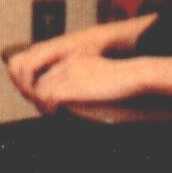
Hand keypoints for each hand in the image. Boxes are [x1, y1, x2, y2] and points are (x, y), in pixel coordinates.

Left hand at [5, 17, 139, 104]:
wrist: (131, 74)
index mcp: (72, 59)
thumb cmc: (120, 79)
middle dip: (40, 97)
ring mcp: (67, 75)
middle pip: (40, 81)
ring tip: (51, 113)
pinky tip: (56, 113)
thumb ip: (83, 80)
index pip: (48, 74)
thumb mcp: (97, 73)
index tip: (51, 102)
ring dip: (42, 103)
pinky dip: (49, 107)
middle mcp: (66, 65)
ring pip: (40, 90)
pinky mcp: (71, 86)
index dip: (45, 89)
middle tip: (48, 110)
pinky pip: (48, 97)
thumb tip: (76, 96)